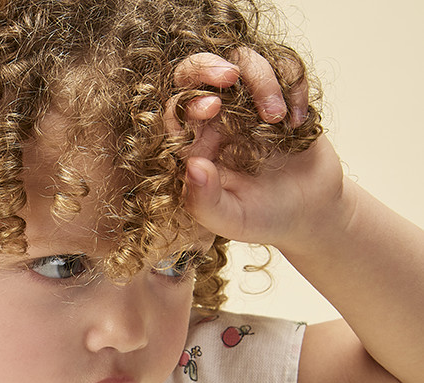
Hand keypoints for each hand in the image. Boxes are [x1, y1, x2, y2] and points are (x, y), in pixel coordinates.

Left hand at [167, 50, 346, 252]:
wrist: (308, 212)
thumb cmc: (261, 219)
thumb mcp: (230, 219)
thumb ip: (204, 201)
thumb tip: (192, 166)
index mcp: (193, 147)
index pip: (174, 112)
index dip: (185, 102)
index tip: (210, 107)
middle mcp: (214, 120)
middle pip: (196, 72)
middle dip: (208, 66)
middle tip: (230, 77)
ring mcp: (246, 103)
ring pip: (243, 62)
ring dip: (261, 80)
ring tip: (277, 118)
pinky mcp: (280, 94)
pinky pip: (283, 68)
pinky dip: (293, 85)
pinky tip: (297, 122)